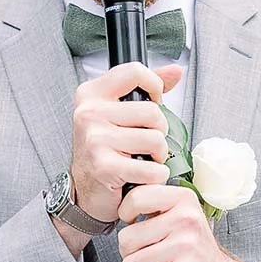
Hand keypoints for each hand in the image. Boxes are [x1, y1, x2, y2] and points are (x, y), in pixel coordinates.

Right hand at [68, 62, 182, 225]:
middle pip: (152, 111)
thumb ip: (146, 87)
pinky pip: (151, 168)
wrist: (85, 190)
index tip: (153, 101)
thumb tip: (175, 71)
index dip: (153, 86)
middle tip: (145, 142)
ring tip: (143, 159)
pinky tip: (142, 176)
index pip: (134, 71)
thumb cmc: (105, 150)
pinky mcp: (104, 166)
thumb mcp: (119, 111)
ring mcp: (95, 139)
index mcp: (92, 94)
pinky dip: (155, 176)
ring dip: (158, 155)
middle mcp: (89, 113)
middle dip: (159, 131)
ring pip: (156, 139)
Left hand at [117, 185, 259, 261]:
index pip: (136, 198)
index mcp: (183, 199)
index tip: (134, 224)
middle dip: (127, 255)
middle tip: (141, 257)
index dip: (125, 214)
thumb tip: (121, 196)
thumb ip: (155, 202)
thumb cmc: (191, 247)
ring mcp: (188, 246)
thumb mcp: (179, 215)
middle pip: (127, 238)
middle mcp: (187, 218)